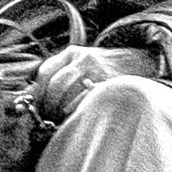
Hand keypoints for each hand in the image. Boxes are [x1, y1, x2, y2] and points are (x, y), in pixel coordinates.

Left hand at [32, 40, 160, 118]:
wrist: (137, 60)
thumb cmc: (102, 67)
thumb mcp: (81, 61)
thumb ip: (61, 73)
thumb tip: (34, 95)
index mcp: (71, 53)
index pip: (45, 71)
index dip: (37, 91)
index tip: (34, 105)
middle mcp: (83, 58)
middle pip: (56, 83)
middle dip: (48, 103)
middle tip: (47, 115)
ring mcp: (98, 70)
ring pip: (70, 93)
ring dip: (61, 109)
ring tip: (60, 118)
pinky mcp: (109, 83)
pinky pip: (87, 100)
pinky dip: (78, 110)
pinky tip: (78, 116)